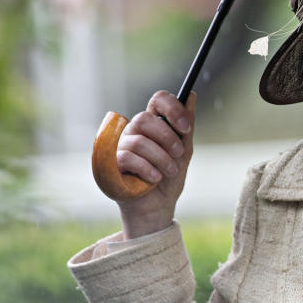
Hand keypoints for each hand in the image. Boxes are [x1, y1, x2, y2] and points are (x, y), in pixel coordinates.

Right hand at [114, 91, 195, 238]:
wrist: (158, 207)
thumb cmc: (169, 177)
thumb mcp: (184, 151)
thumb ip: (186, 126)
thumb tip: (191, 96)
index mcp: (154, 124)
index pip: (157, 100)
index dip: (172, 108)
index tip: (185, 127)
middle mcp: (134, 131)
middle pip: (144, 118)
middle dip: (167, 137)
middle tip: (179, 153)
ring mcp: (120, 147)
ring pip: (138, 141)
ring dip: (161, 158)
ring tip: (169, 171)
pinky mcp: (110, 164)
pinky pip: (127, 158)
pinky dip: (147, 169)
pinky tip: (155, 178)